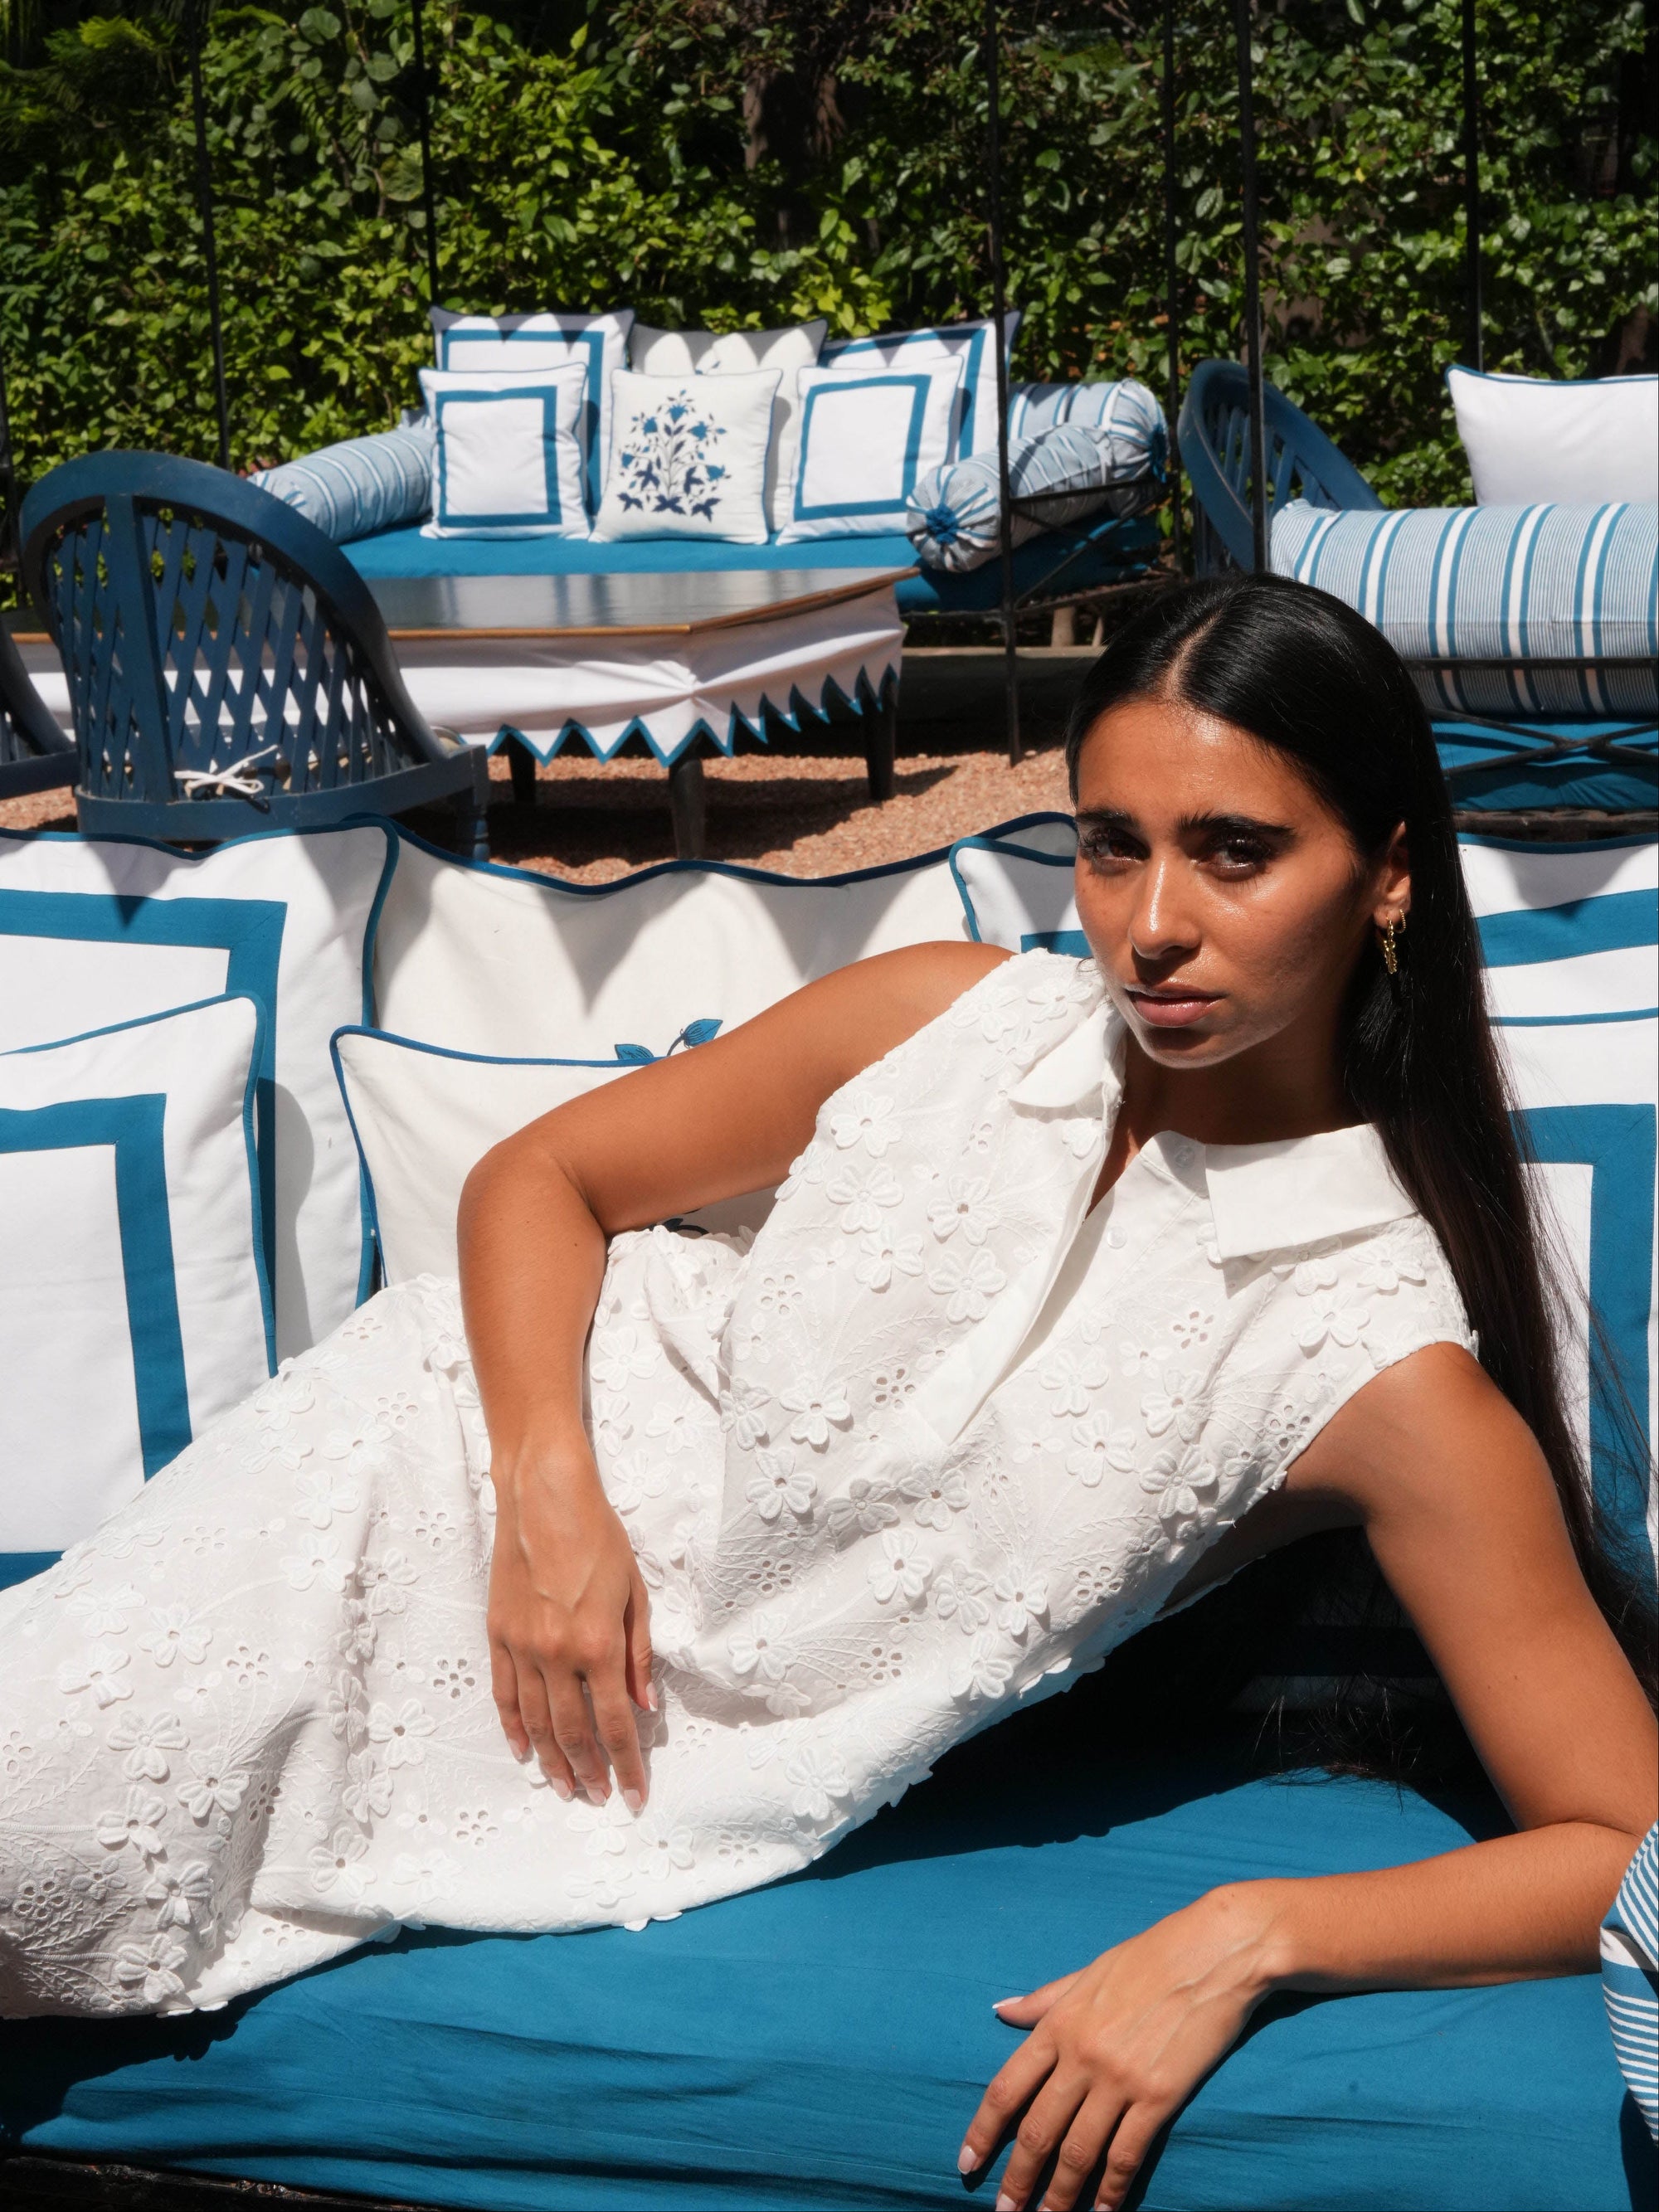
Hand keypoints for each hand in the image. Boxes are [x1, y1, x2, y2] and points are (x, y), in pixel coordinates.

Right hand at [486, 1447, 655, 1809]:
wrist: (544, 1497)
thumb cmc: (599, 1537)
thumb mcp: (634, 1593)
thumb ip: (639, 1654)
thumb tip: (646, 1706)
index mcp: (598, 1644)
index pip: (617, 1722)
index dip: (627, 1765)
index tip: (636, 1795)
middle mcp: (557, 1654)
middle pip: (574, 1731)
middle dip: (590, 1771)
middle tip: (600, 1798)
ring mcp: (522, 1647)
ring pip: (537, 1722)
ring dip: (554, 1760)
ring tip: (567, 1788)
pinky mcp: (497, 1635)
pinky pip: (504, 1694)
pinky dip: (513, 1727)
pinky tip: (525, 1751)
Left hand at [957, 1885, 1286, 2210]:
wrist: (1214, 1952)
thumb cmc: (1150, 1957)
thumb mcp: (1088, 1972)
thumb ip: (1043, 2000)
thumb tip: (999, 2011)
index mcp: (1059, 2024)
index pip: (1006, 2089)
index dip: (982, 2131)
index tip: (966, 2163)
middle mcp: (1082, 2056)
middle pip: (1037, 2131)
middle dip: (1018, 2179)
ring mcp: (1120, 2079)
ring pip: (1078, 2153)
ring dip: (1059, 2196)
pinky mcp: (1159, 2097)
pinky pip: (1126, 2155)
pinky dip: (1111, 2190)